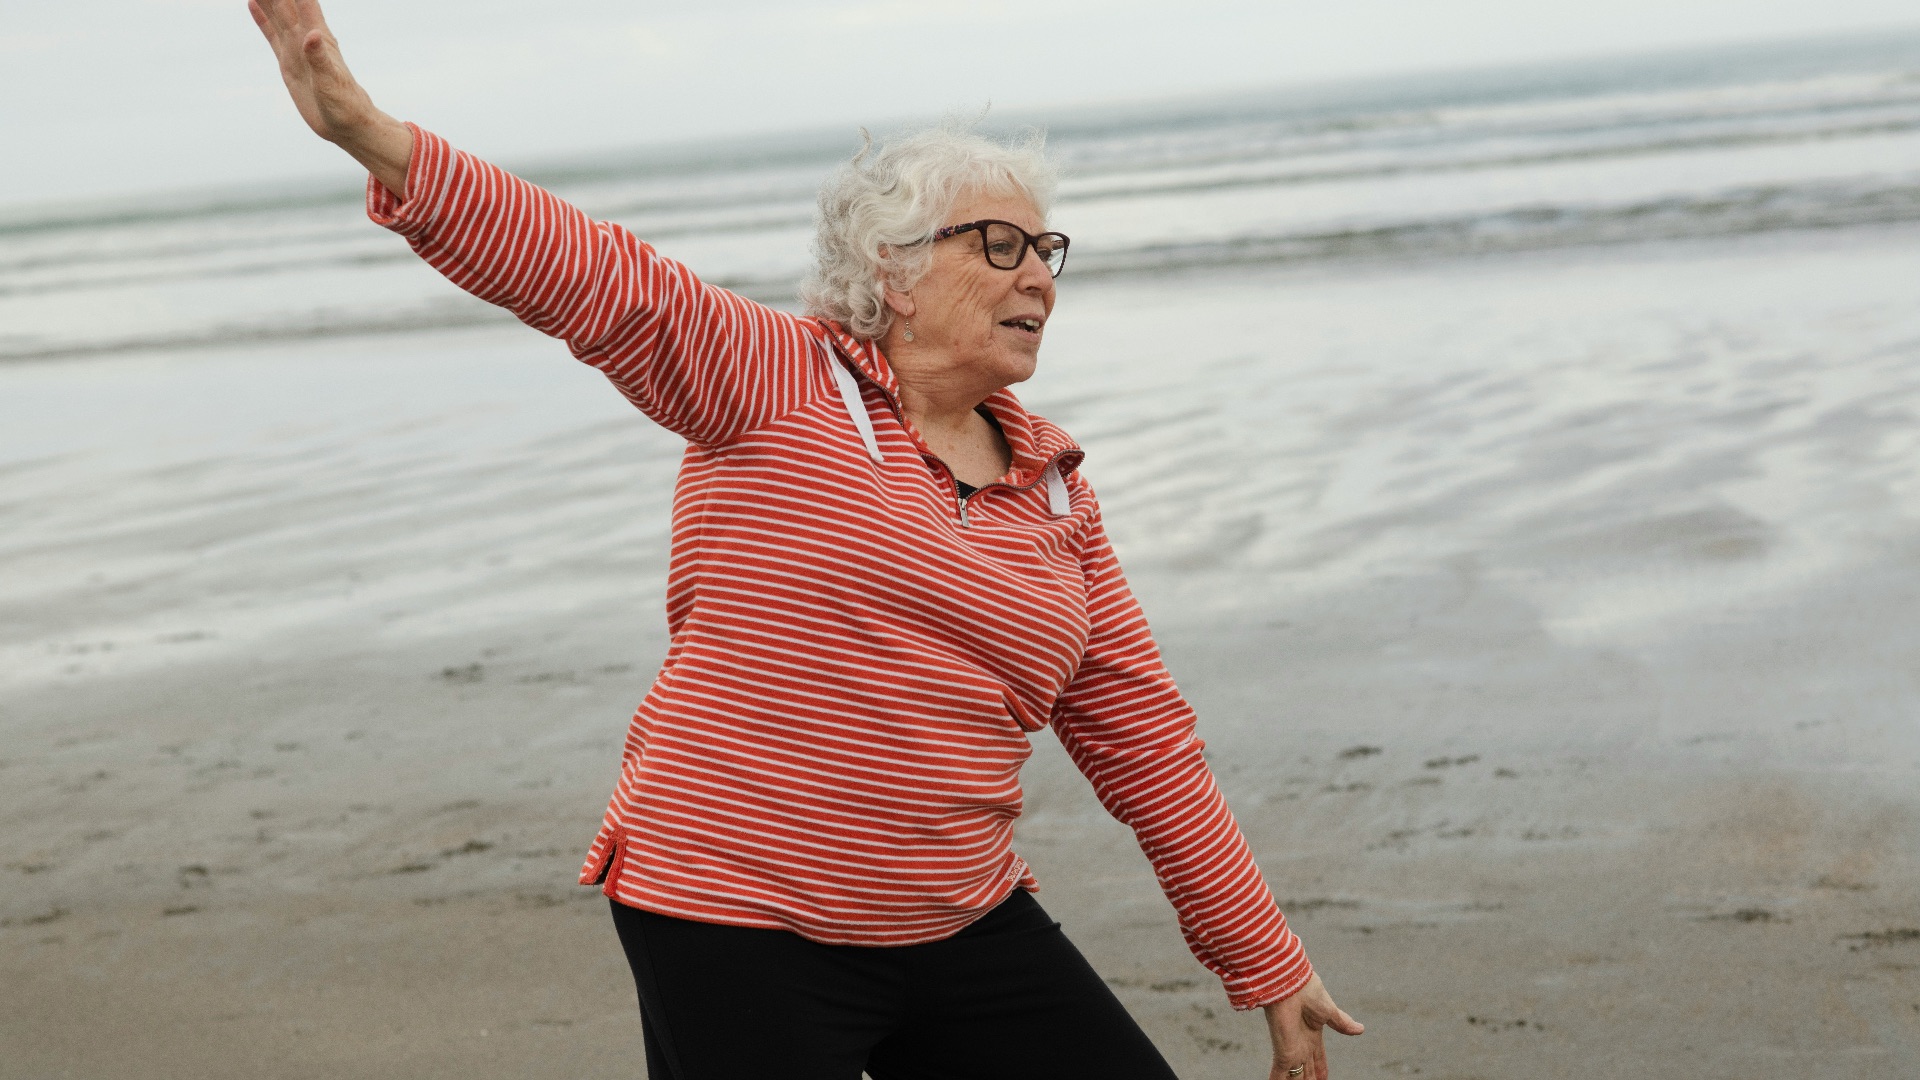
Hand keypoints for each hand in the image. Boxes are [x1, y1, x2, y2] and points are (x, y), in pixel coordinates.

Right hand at [247, 0, 411, 195]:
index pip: (304, 2)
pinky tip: (254, 4)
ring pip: (277, 14)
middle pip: (286, 3)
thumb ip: (321, 59)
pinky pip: (272, 35)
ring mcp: (296, 49)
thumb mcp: (331, 84)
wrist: (347, 124)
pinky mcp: (288, 62)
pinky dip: (262, 18)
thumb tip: (312, 34)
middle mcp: (307, 39)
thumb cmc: (345, 106)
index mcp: (319, 39)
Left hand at [1261, 972, 1362, 1079]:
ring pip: (1295, 1075)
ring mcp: (1292, 1049)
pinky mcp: (1283, 1052)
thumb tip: (1360, 1029)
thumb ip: (1342, 1023)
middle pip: (1307, 1069)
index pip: (1318, 1057)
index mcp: (1313, 1033)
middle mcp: (1302, 1043)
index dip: (1320, 1070)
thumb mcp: (1329, 1011)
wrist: (1291, 985)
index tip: (1322, 1079)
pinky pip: (1280, 1073)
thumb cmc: (1309, 991)